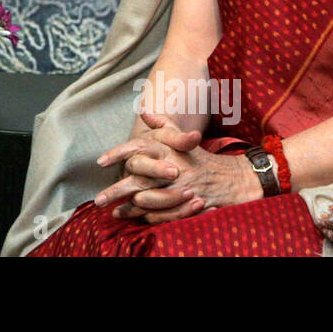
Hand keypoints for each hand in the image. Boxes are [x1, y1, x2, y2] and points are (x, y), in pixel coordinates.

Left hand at [95, 112, 261, 223]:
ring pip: (149, 199)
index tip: (100, 162)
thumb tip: (145, 112)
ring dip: (130, 208)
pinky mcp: (187, 205)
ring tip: (114, 212)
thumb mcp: (183, 139)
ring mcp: (180, 188)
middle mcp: (173, 167)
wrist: (233, 179)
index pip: (138, 148)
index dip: (119, 154)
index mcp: (168, 149)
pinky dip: (148, 217)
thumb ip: (164, 125)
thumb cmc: (201, 159)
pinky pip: (163, 214)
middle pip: (139, 178)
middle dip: (117, 190)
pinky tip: (136, 219)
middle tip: (99, 199)